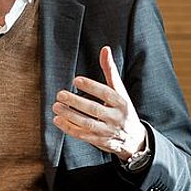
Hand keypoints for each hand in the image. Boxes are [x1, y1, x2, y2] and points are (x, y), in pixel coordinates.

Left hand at [52, 46, 146, 160]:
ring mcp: (108, 131)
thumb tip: (105, 49)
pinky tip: (57, 120)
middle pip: (94, 109)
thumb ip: (110, 71)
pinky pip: (83, 135)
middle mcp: (116, 117)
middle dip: (76, 102)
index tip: (76, 80)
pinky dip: (69, 128)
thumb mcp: (120, 90)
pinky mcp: (100, 141)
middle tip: (60, 94)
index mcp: (122, 102)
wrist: (134, 139)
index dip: (91, 86)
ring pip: (87, 124)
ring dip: (69, 115)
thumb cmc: (122, 109)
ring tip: (56, 106)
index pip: (106, 93)